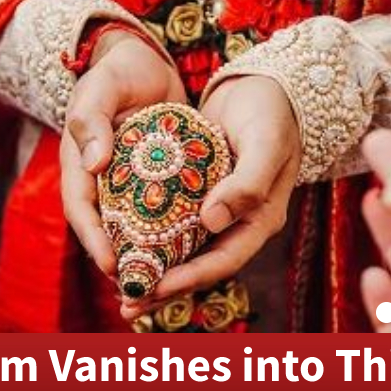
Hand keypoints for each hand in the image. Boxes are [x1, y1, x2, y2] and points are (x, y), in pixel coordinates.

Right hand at [62, 32, 186, 276]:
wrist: (145, 62)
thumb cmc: (118, 71)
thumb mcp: (101, 88)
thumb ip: (92, 121)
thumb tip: (93, 164)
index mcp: (80, 167)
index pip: (82, 211)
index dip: (93, 241)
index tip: (111, 265)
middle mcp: (103, 184)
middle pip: (108, 233)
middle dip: (122, 264)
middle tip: (141, 291)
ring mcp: (129, 188)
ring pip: (136, 231)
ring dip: (149, 259)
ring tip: (168, 287)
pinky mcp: (157, 186)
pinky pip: (164, 217)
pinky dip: (173, 237)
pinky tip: (196, 255)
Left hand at [121, 75, 300, 318]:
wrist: (269, 85)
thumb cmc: (272, 111)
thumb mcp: (265, 142)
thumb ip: (247, 183)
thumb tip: (212, 222)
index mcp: (261, 219)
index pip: (223, 262)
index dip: (188, 279)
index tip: (152, 288)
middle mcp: (239, 223)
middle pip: (199, 266)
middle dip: (164, 288)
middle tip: (126, 306)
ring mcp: (220, 211)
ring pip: (185, 252)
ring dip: (155, 270)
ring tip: (119, 287)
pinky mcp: (201, 195)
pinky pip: (175, 226)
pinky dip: (152, 238)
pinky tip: (122, 244)